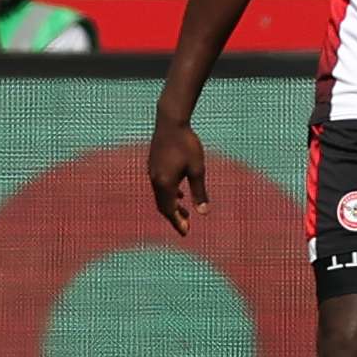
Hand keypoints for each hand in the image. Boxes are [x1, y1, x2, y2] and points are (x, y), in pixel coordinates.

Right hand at [148, 118, 211, 235]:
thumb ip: (199, 191)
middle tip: (186, 227)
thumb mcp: (197, 169)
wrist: (170, 122)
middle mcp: (155, 180)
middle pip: (162, 205)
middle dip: (174, 217)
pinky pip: (160, 186)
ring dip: (172, 205)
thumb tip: (204, 213)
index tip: (185, 233)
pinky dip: (169, 194)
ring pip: (160, 195)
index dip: (177, 222)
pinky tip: (179, 193)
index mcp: (165, 183)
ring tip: (185, 213)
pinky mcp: (153, 165)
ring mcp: (152, 172)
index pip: (169, 210)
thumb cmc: (187, 144)